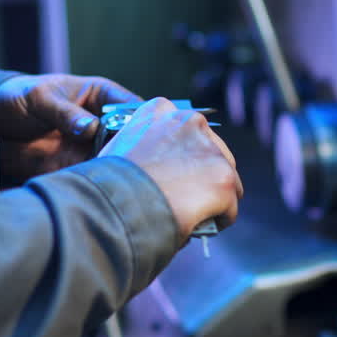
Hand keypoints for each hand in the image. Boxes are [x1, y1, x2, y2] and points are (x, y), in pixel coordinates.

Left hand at [0, 73, 139, 182]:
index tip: (141, 136)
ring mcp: (92, 148)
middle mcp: (103, 123)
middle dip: (134, 151)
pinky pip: (94, 178)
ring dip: (116, 170)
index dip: (143, 121)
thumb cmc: (18, 97)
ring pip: (116, 161)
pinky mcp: (77, 168)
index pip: (133, 107)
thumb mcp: (39, 97)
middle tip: (130, 163)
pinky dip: (97, 185)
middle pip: (131, 139)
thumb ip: (64, 112)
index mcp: (101, 97)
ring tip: (114, 178)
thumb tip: (90, 128)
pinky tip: (96, 189)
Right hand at [100, 98, 243, 241]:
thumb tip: (159, 172)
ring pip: (225, 178)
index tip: (173, 174)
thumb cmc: (106, 185)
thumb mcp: (119, 150)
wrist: (112, 205)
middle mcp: (189, 121)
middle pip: (211, 151)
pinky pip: (230, 206)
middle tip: (188, 198)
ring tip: (196, 214)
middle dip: (203, 175)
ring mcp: (210, 150)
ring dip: (214, 195)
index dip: (181, 156)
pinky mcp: (223, 180)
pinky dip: (219, 218)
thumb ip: (144, 149)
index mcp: (161, 110)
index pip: (185, 130)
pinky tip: (201, 226)